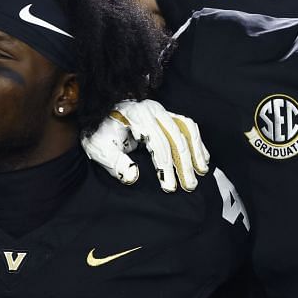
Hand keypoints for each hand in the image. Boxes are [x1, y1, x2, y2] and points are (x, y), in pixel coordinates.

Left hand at [82, 100, 210, 191]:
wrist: (95, 111)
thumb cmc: (98, 131)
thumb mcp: (98, 147)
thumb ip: (115, 162)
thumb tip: (134, 176)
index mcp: (137, 116)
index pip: (158, 143)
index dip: (165, 167)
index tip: (170, 188)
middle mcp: (153, 110)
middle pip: (177, 137)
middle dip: (185, 163)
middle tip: (190, 186)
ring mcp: (162, 110)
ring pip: (187, 129)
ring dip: (196, 151)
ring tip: (201, 172)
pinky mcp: (166, 114)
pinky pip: (187, 125)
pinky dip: (197, 142)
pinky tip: (202, 158)